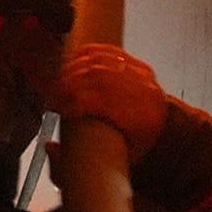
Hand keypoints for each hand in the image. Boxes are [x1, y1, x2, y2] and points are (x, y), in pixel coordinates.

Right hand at [34, 43, 167, 163]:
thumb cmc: (134, 145)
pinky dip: (89, 53)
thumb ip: (82, 158)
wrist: (163, 129)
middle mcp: (144, 94)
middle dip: (70, 84)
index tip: (57, 108)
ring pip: (103, 63)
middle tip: (53, 93)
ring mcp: (144, 76)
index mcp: (141, 119)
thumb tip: (48, 146)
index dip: (75, 102)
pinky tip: (73, 60)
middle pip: (100, 79)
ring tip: (60, 80)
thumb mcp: (114, 158)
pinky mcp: (140, 65)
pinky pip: (112, 52)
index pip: (102, 103)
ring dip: (75, 69)